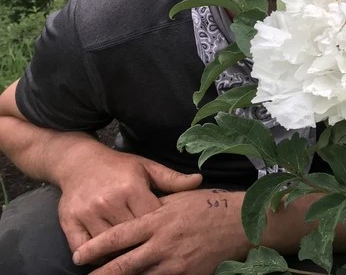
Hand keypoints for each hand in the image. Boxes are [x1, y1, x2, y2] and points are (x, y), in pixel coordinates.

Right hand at [56, 144, 202, 254]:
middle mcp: (109, 201)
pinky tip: (106, 258)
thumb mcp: (147, 167)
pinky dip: (94, 258)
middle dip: (143, 246)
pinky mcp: (69, 222)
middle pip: (130, 236)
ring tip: (134, 260)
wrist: (79, 162)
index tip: (171, 239)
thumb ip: (172, 179)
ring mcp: (88, 213)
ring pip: (107, 246)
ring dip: (120, 254)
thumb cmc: (119, 167)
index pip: (151, 219)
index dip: (161, 231)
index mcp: (131, 188)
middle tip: (155, 255)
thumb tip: (199, 181)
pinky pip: (82, 248)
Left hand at [72, 188, 251, 274]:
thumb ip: (154, 207)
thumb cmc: (210, 205)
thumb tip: (133, 214)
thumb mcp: (180, 199)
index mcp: (158, 220)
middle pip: (122, 265)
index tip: (78, 255)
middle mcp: (162, 244)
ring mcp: (174, 264)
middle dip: (100, 274)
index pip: (118, 236)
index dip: (94, 248)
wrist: (242, 224)